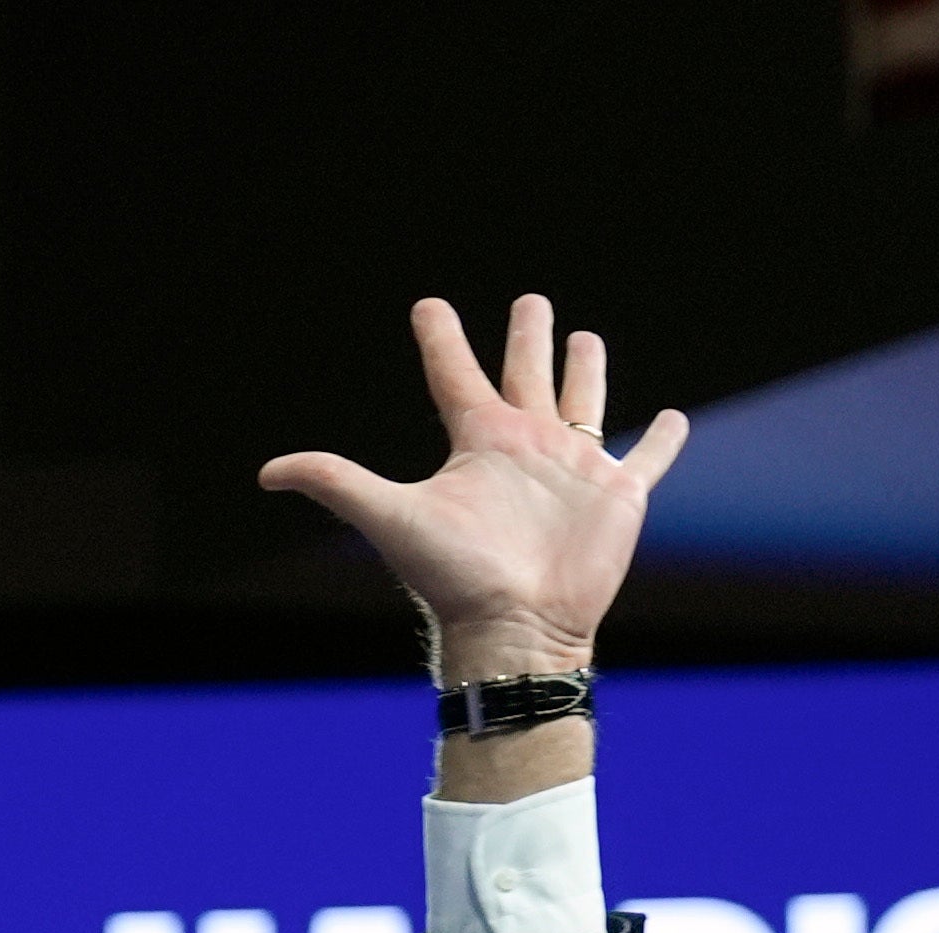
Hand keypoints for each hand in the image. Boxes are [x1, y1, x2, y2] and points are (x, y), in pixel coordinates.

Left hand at [258, 293, 683, 687]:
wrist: (516, 625)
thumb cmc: (455, 576)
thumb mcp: (392, 517)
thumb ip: (336, 483)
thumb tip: (267, 473)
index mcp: (478, 442)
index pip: (454, 375)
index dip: (440, 339)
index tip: (427, 305)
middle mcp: (525, 446)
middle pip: (526, 372)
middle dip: (527, 335)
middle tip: (529, 301)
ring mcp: (574, 468)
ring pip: (583, 398)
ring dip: (586, 368)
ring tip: (584, 338)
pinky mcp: (618, 494)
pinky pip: (647, 457)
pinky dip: (662, 439)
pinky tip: (671, 418)